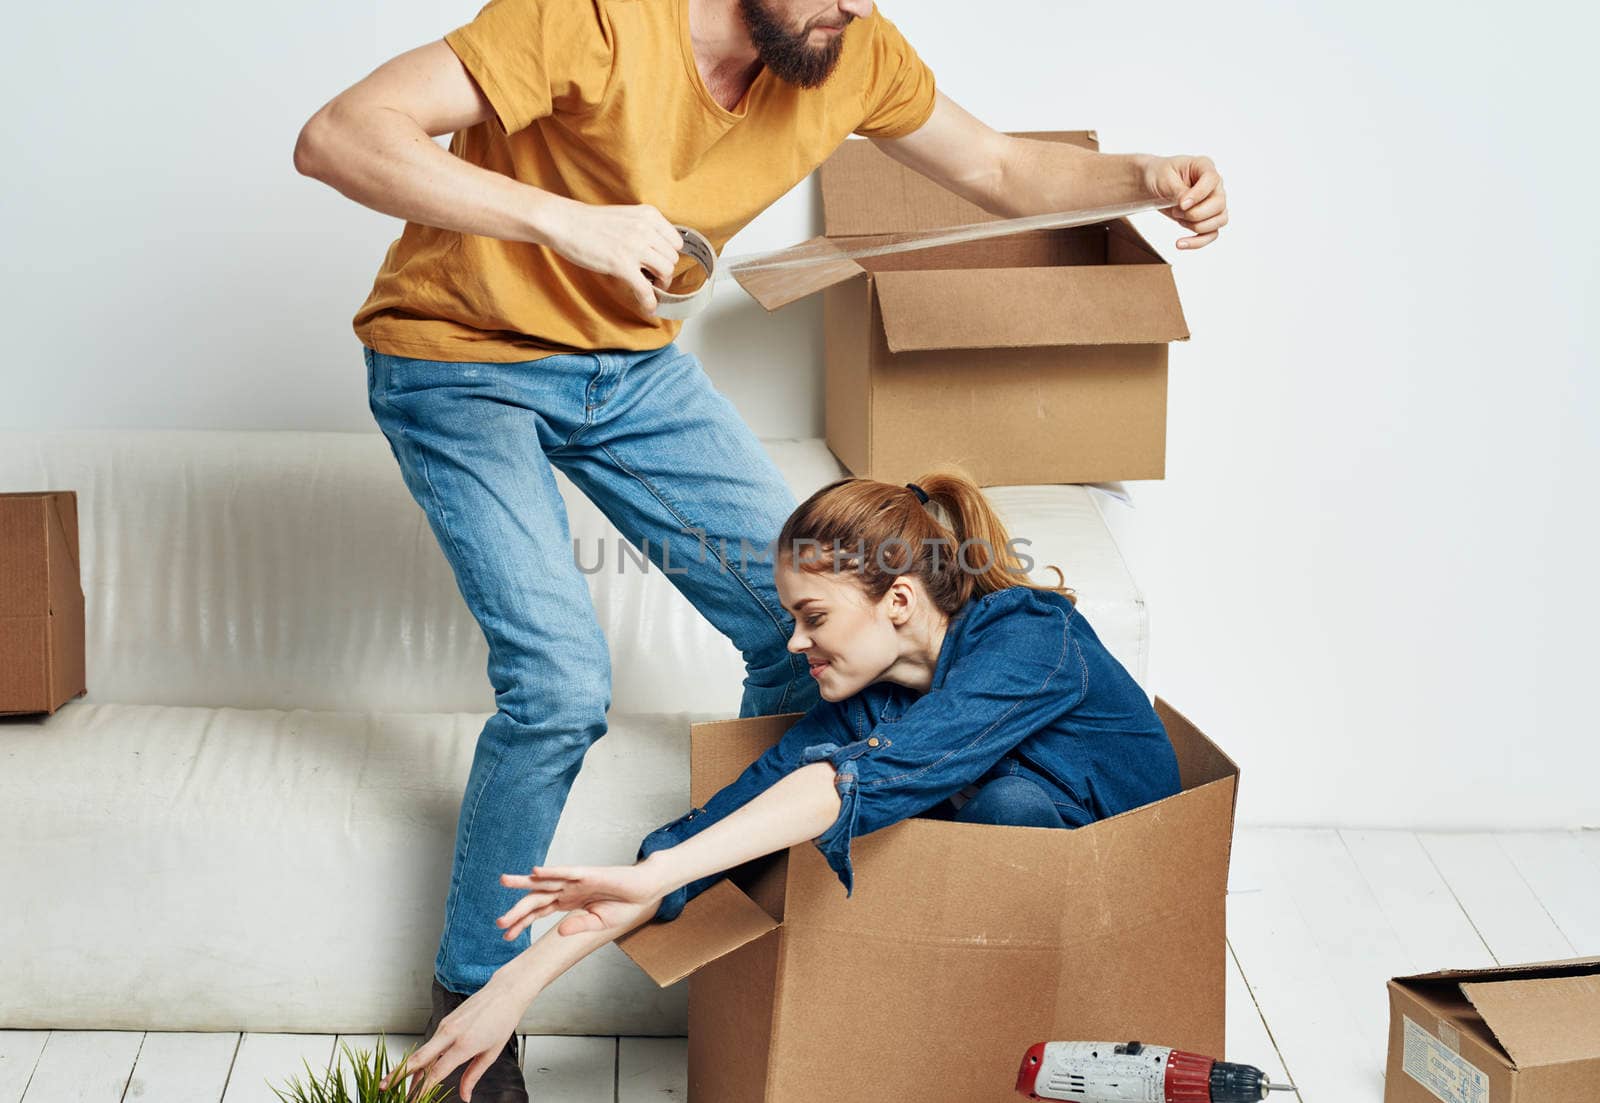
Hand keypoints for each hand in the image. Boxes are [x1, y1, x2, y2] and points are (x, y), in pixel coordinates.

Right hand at [378, 972, 524, 1101]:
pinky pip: (430, 1043)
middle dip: (399, 1075)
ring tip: (399, 1086)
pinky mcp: (445, 1022)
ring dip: (409, 1070)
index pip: (436, 1072)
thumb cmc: (502, 1020)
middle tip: (383, 1088)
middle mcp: (450, 1033)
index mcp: (464, 1043)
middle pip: (418, 1058)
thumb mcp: (492, 1053)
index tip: (414, 1102)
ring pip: (422, 1052)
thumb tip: (465, 1097)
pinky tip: (419, 1070)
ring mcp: (445, 1026)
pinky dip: (422, 1058)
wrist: (505, 992)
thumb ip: (474, 1076)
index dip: (422, 1090)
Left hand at [498, 860, 666, 937]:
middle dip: (517, 910)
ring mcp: (577, 880)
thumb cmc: (624, 905)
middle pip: (537, 898)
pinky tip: (535, 872)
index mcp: (569, 902)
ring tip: (504, 881)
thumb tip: (559, 932)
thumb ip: (578, 926)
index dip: (522, 923)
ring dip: (524, 882)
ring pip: (545, 881)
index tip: (506, 936)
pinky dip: (551, 871)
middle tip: (498, 923)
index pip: (540, 912)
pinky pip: (566, 872)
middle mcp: (568, 889)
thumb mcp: (599, 923)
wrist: (644, 892)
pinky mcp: (588, 873)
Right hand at [543, 200, 685, 318]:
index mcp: (649, 215)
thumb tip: (658, 250)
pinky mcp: (622, 265)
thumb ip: (645, 229)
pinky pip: (645, 289)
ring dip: (660, 285)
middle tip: (654, 278)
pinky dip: (649, 302)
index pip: (676, 241)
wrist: (565, 223)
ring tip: (650, 287)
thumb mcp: (627, 216)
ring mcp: (634, 247)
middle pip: (672, 259)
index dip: (669, 255)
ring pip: (665, 273)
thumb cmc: (591, 222)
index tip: (661, 262)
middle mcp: (646, 229)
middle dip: (665, 271)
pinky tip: (648, 307)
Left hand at [1142, 154, 1226, 249]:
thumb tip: (1187, 205)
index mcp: (1204, 167)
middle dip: (1195, 213)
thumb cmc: (1159, 175)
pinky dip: (1197, 242)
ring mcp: (1213, 203)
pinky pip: (1211, 234)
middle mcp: (1214, 185)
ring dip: (1196, 226)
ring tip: (1177, 218)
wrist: (1152, 184)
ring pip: (1220, 220)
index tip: (1182, 204)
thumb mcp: (1164, 178)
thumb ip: (1178, 190)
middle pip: (1219, 204)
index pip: (1212, 180)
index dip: (1199, 194)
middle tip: (1176, 210)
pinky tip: (1180, 244)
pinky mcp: (1207, 218)